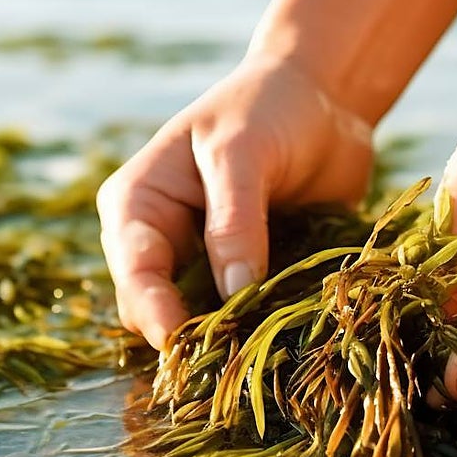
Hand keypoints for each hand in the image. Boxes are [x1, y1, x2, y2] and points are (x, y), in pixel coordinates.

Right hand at [97, 53, 373, 349]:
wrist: (321, 100)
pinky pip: (248, 320)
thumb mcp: (243, 152)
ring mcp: (204, 266)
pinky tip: (292, 337)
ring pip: (204, 324)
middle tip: (237, 356)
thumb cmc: (268, 109)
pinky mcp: (248, 280)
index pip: (134, 274)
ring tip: (266, 352)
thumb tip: (234, 294)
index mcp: (137, 206)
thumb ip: (234, 221)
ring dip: (233, 339)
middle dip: (194, 335)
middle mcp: (161, 244)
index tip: (185, 344)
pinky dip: (266, 330)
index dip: (156, 313)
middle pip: (159, 312)